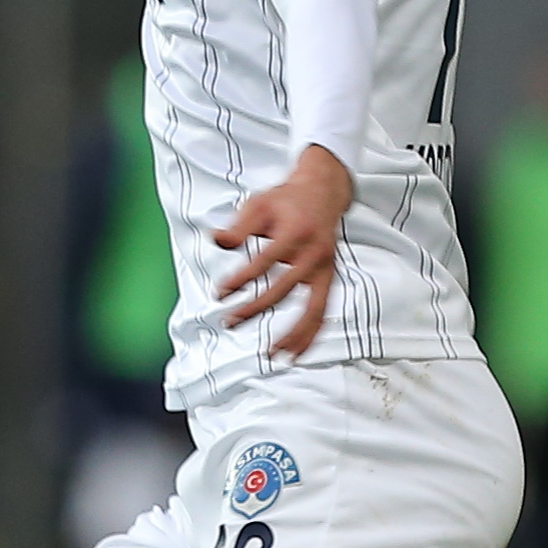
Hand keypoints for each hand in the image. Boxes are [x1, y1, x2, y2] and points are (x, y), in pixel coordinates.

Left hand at [213, 144, 353, 359]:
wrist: (324, 192)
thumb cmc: (287, 200)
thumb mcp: (258, 204)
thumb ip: (238, 227)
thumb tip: (217, 241)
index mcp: (296, 233)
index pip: (264, 262)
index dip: (240, 279)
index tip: (220, 292)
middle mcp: (314, 254)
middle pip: (284, 289)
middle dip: (255, 309)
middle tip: (229, 321)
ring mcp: (326, 269)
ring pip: (314, 310)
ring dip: (293, 335)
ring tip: (272, 354)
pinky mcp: (330, 279)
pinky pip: (323, 312)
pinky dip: (311, 335)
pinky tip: (295, 352)